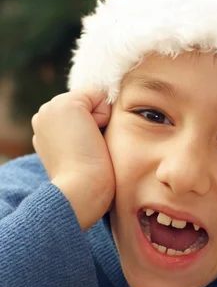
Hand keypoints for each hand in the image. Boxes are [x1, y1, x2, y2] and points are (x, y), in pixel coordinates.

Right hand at [32, 90, 114, 230]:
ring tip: (88, 145)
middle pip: (87, 104)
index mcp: (45, 131)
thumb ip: (83, 136)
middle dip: (95, 123)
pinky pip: (99, 95)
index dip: (93, 129)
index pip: (80, 114)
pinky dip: (104, 115)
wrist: (81, 191)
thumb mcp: (81, 155)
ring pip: (92, 100)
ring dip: (99, 122)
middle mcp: (43, 116)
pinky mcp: (66, 104)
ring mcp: (51, 108)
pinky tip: (92, 136)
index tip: (84, 153)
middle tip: (86, 150)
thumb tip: (101, 130)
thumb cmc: (88, 182)